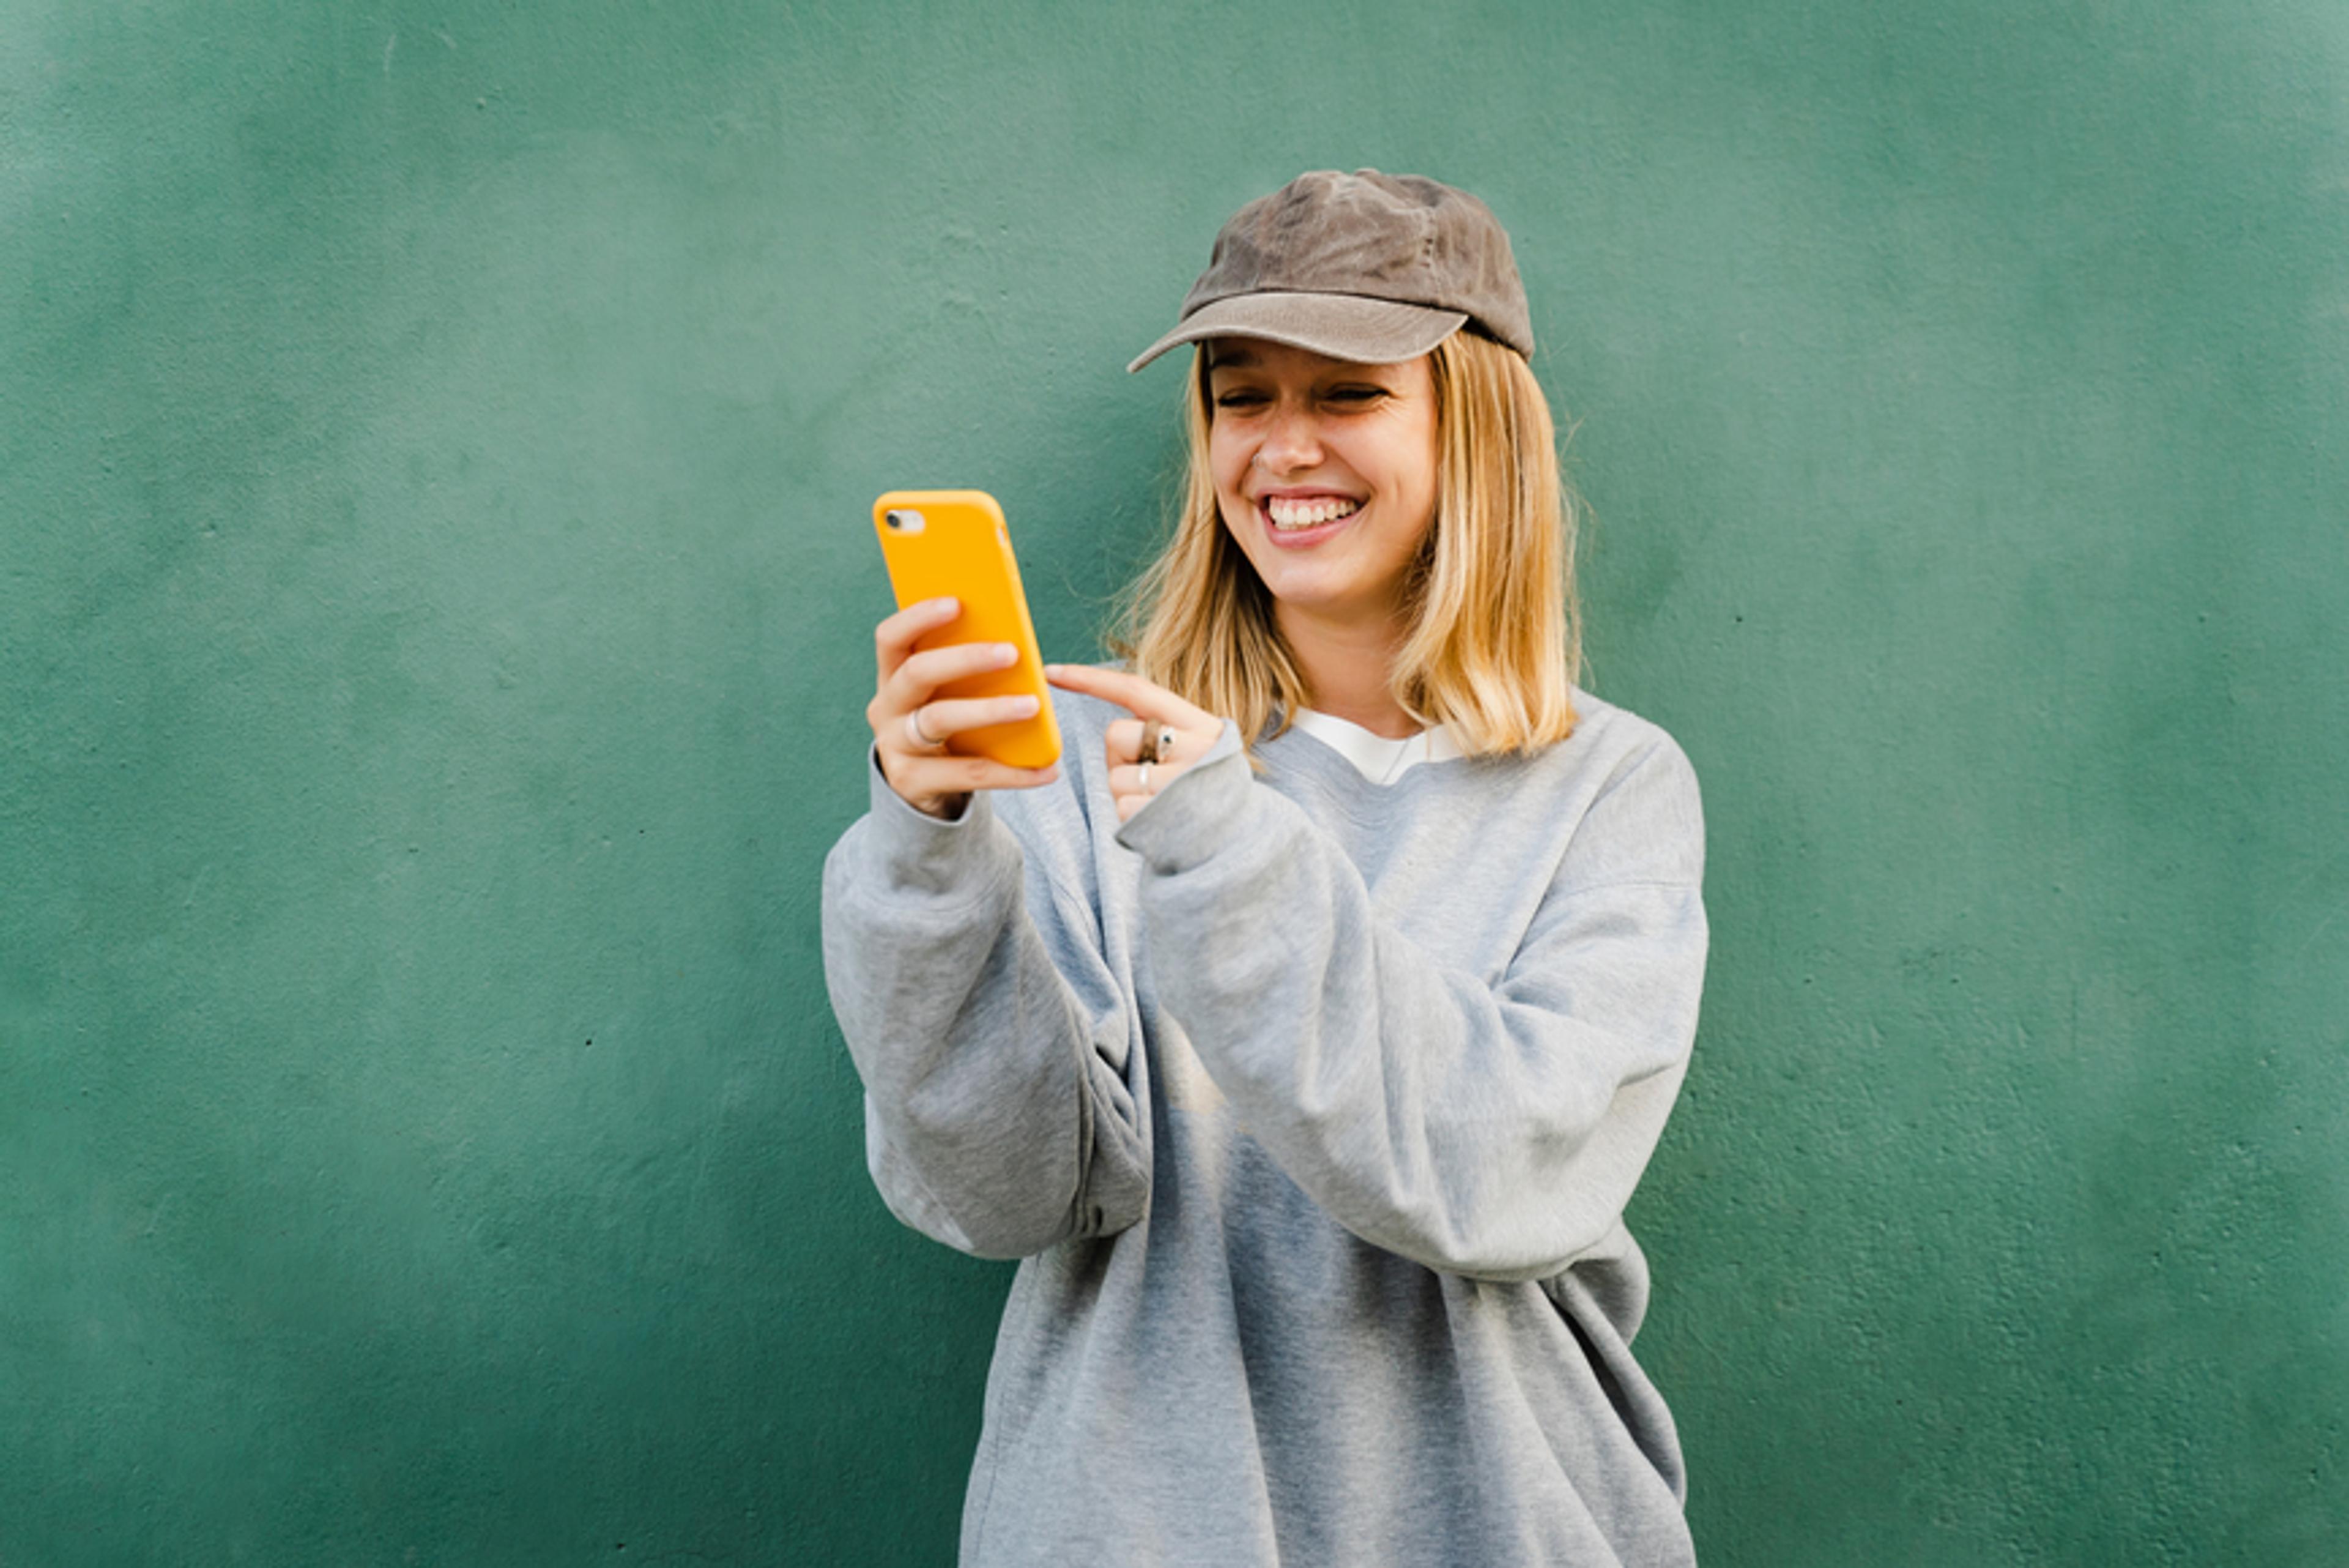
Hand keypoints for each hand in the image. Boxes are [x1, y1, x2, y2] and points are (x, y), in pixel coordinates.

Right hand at [870, 598, 1060, 819]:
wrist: (926, 789)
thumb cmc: (945, 725)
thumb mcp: (945, 694)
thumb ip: (963, 669)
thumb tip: (1013, 637)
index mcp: (892, 676)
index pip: (891, 638)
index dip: (918, 617)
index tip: (957, 603)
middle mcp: (885, 707)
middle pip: (917, 673)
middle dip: (965, 658)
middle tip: (1012, 653)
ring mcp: (894, 746)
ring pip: (940, 718)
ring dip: (990, 709)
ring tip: (1033, 706)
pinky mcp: (911, 781)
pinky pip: (967, 772)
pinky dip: (1011, 771)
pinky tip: (1046, 769)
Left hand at [1044, 664, 1223, 821]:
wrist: (1241, 844)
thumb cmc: (1207, 792)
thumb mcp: (1202, 750)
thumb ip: (1167, 729)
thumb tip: (1113, 730)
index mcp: (1203, 725)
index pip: (1137, 690)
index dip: (1091, 679)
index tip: (1050, 671)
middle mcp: (1196, 749)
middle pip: (1116, 734)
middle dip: (1119, 757)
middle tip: (1151, 775)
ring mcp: (1180, 783)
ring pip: (1114, 776)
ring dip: (1126, 792)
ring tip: (1159, 802)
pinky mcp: (1163, 816)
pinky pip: (1121, 807)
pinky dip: (1131, 817)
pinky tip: (1157, 822)